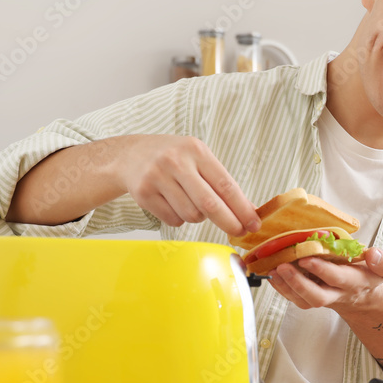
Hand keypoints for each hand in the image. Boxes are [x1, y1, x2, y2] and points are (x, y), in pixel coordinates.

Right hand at [116, 135, 259, 236]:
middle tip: (239, 232)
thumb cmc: (172, 157)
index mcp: (196, 150)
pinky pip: (174, 220)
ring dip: (198, 216)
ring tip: (190, 201)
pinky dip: (180, 218)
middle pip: (210, 204)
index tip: (254, 223)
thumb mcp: (197, 158)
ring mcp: (158, 178)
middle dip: (229, 222)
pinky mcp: (144, 194)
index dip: (242, 208)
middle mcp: (176, 162)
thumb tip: (248, 209)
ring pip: (192, 215)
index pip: (225, 185)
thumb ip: (221, 182)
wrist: (129, 155)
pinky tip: (173, 202)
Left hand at [268, 248, 382, 315]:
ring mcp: (321, 299)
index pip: (337, 278)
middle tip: (283, 266)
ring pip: (302, 300)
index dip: (321, 269)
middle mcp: (336, 294)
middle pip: (316, 297)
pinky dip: (281, 287)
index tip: (306, 257)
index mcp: (354, 283)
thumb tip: (373, 253)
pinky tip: (272, 274)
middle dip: (299, 283)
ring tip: (273, 270)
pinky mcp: (309, 299)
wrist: (360, 297)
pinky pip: (294, 298)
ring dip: (285, 286)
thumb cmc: (367, 275)